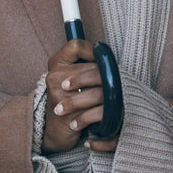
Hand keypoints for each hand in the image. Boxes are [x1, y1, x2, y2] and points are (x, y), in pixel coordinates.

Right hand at [43, 38, 117, 152]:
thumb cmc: (69, 98)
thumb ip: (84, 63)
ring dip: (110, 98)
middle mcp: (54, 76)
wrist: (54, 127)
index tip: (103, 60)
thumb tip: (108, 59)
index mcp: (56, 63)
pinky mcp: (66, 113)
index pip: (76, 46)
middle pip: (92, 69)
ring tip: (116, 100)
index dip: (93, 50)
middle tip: (118, 85)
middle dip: (108, 78)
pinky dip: (105, 113)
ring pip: (97, 92)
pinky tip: (108, 114)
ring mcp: (58, 94)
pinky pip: (94, 111)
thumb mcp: (70, 75)